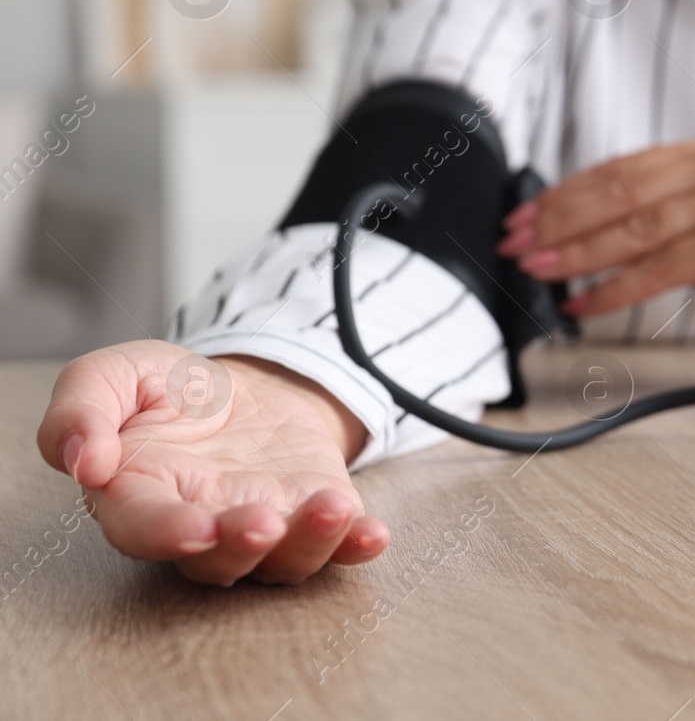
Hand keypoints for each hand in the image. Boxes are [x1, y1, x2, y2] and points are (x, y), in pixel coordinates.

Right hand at [36, 340, 388, 585]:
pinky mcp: (313, 514)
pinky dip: (357, 544)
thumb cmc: (171, 391)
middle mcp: (203, 524)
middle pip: (217, 559)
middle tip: (261, 522)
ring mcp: (264, 525)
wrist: (248, 384)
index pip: (142, 528)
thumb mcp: (117, 373)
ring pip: (281, 560)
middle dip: (240, 546)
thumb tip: (82, 459)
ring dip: (309, 542)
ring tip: (332, 508)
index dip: (164, 534)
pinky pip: (338, 545)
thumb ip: (81, 408)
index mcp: (140, 496)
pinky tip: (374, 534)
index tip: (193, 528)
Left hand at [497, 137, 694, 362]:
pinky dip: (613, 289)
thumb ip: (661, 217)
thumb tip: (577, 228)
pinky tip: (583, 304)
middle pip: (623, 191)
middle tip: (516, 243)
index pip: (624, 168)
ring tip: (538, 271)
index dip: (567, 193)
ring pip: (636, 229)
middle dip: (559, 220)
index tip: (525, 217)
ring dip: (577, 254)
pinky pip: (661, 268)